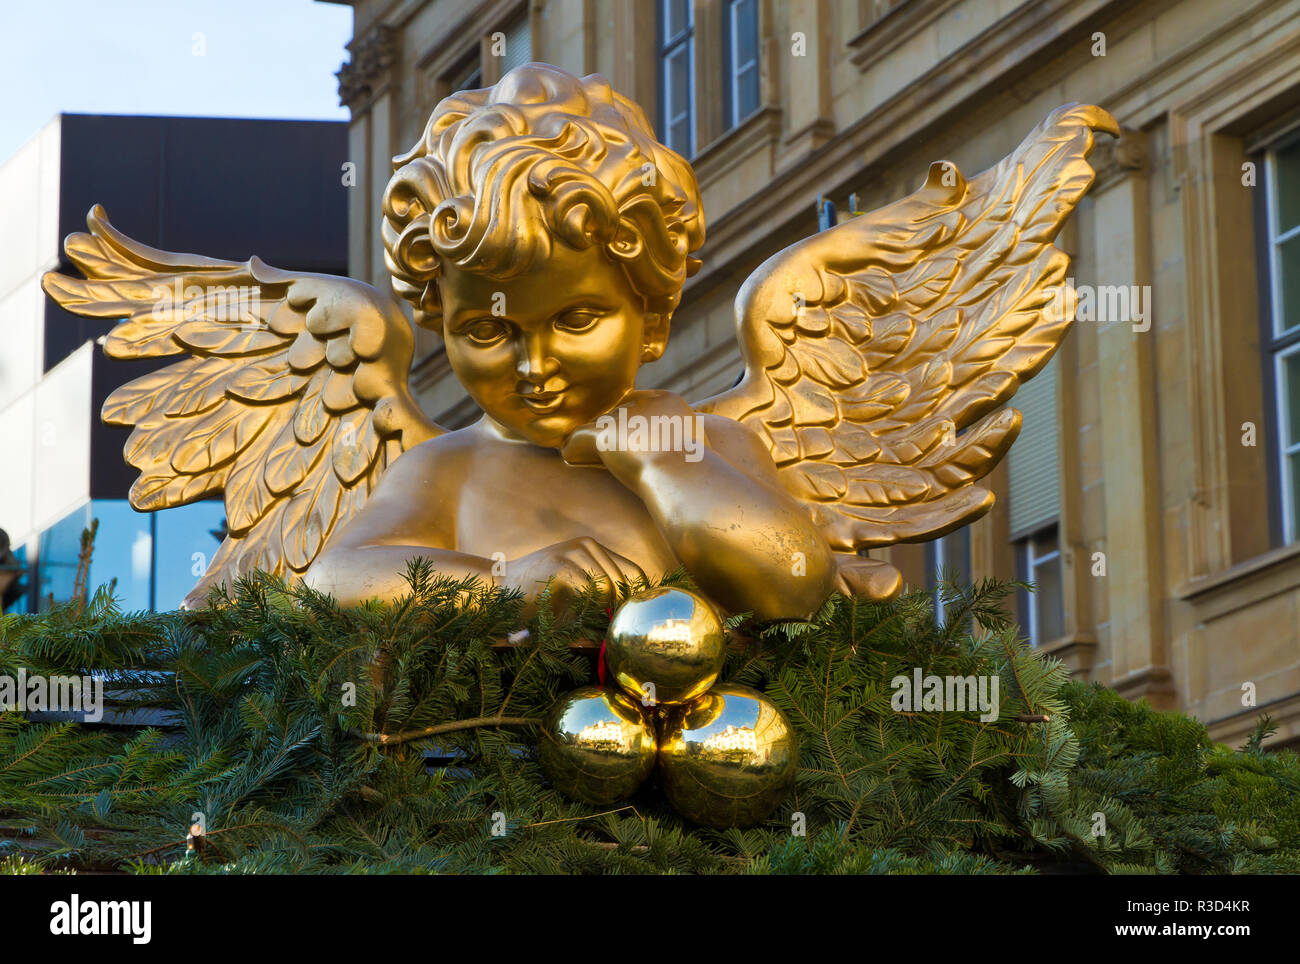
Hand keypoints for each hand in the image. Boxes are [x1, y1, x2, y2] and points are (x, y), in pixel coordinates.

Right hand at [503, 537, 645, 609]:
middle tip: (608, 627)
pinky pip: (594, 590)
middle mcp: (586, 545)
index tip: (629, 619)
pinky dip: (591, 608)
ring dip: (604, 609)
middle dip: (621, 606)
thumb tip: (633, 615)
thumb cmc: (539, 596)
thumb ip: (601, 595)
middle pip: (626, 579)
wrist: (499, 589)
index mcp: (592, 548)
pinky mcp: (562, 565)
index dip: (637, 597)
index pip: (633, 572)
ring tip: (589, 622)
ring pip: (611, 585)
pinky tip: (577, 617)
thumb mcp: (574, 589)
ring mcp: (573, 551)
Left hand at [560, 390, 703, 482]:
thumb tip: (701, 451)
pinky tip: (569, 456)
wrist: (684, 474)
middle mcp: (642, 402)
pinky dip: (574, 449)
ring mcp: (621, 417)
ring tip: (581, 452)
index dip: (634, 423)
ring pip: (599, 424)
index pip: (641, 404)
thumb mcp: (700, 446)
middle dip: (613, 430)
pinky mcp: (603, 433)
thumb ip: (689, 440)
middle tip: (606, 448)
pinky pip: (579, 438)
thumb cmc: (697, 469)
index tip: (631, 440)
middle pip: (619, 413)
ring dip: (593, 440)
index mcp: (667, 401)